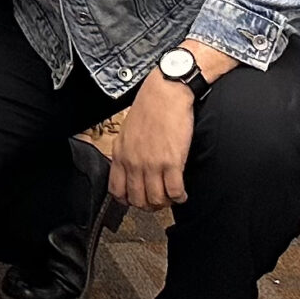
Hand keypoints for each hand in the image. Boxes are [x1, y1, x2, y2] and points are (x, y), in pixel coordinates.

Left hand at [110, 79, 196, 210]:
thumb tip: (131, 169)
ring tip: (171, 197)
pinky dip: (180, 197)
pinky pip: (175, 192)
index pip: (117, 190)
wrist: (166, 93)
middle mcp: (134, 162)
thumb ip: (127, 152)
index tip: (137, 200)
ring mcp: (152, 164)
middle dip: (149, 205)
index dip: (128, 200)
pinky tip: (182, 193)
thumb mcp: (128, 131)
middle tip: (158, 201)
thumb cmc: (149, 108)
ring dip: (166, 203)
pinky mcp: (172, 162)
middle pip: (138, 200)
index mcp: (121, 154)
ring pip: (156, 200)